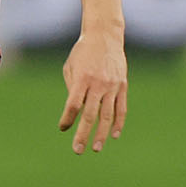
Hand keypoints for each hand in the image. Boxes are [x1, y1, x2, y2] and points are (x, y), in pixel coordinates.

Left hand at [58, 27, 126, 153]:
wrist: (105, 36)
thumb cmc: (83, 52)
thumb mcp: (71, 66)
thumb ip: (72, 88)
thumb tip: (75, 112)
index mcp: (82, 79)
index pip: (74, 105)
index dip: (68, 119)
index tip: (63, 128)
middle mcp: (98, 84)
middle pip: (90, 114)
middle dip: (83, 134)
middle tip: (78, 150)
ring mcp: (112, 86)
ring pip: (107, 115)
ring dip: (101, 134)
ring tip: (95, 148)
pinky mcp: (122, 86)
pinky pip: (121, 108)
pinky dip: (118, 123)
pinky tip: (114, 135)